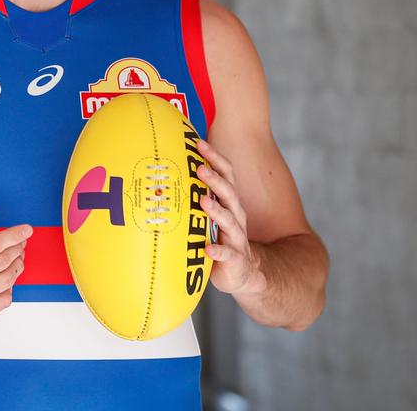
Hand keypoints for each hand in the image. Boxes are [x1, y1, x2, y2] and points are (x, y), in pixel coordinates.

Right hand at [0, 200, 31, 325]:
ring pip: (6, 281)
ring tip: (17, 257)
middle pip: (2, 262)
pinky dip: (9, 287)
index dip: (13, 236)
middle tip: (20, 242)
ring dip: (17, 266)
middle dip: (17, 249)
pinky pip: (4, 300)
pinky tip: (5, 277)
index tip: (26, 230)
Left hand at [197, 138, 266, 296]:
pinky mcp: (234, 259)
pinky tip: (208, 247)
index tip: (199, 143)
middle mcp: (235, 217)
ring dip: (216, 210)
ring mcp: (236, 238)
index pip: (225, 176)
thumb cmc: (222, 239)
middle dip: (215, 180)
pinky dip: (218, 250)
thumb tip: (170, 172)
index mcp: (229, 204)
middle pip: (228, 194)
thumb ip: (198, 197)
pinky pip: (226, 254)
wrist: (246, 273)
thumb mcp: (211, 216)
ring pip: (228, 221)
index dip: (214, 159)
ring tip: (203, 201)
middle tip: (199, 168)